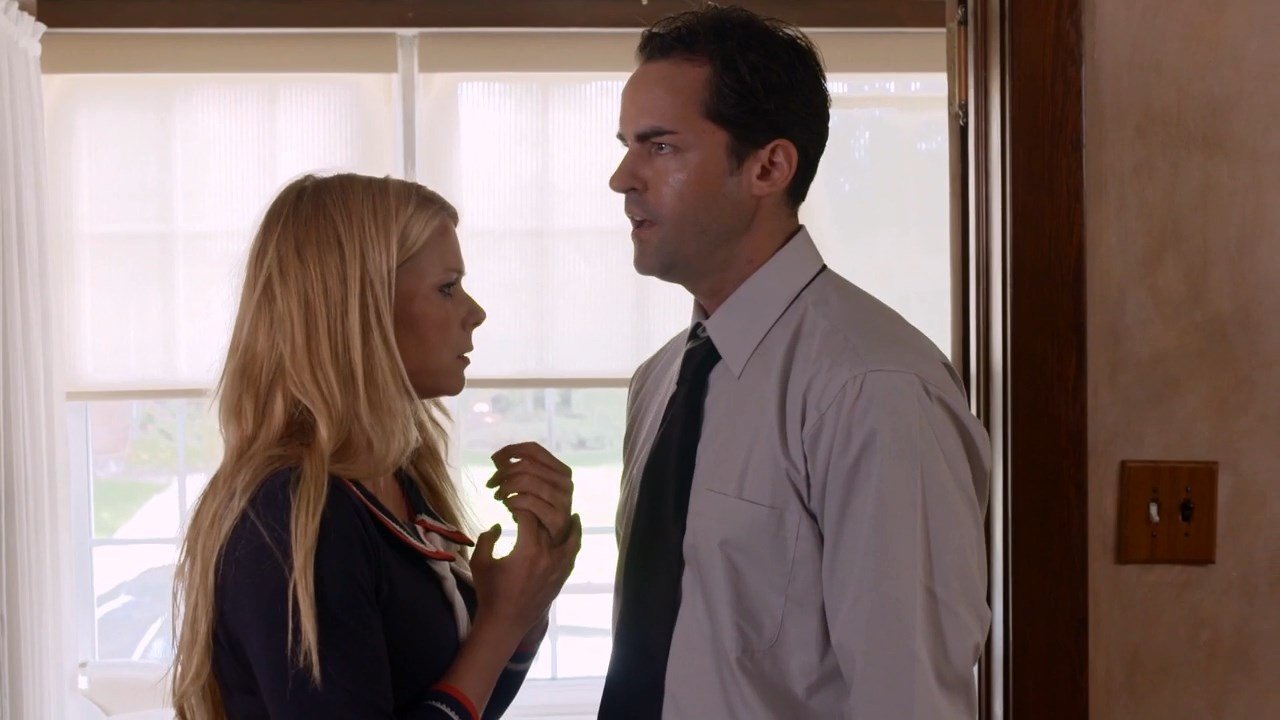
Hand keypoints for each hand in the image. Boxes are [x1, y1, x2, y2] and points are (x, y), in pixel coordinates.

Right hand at [470, 510, 581, 639]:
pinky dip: (575, 542)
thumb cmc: (490, 592)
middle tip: (532, 507)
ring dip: (570, 524)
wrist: (504, 623)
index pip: (529, 516)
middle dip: (540, 512)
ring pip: (570, 538)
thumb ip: (487, 538)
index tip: (512, 505)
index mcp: (528, 549)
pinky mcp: (562, 577)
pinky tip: (574, 534)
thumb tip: (500, 525)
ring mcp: (558, 567)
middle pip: (550, 524)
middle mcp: (548, 555)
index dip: (520, 507)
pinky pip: (573, 555)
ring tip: (572, 513)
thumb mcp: (480, 562)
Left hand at [486, 442, 574, 544]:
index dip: (511, 450)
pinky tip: (509, 506)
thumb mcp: (528, 488)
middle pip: (526, 465)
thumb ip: (515, 472)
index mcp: (561, 471)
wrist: (552, 544)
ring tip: (498, 496)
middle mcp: (565, 482)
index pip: (534, 450)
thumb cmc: (539, 512)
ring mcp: (563, 500)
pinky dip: (513, 502)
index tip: (494, 458)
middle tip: (491, 484)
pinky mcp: (558, 518)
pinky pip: (528, 502)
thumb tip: (497, 458)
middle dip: (503, 472)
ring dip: (506, 488)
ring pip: (526, 481)